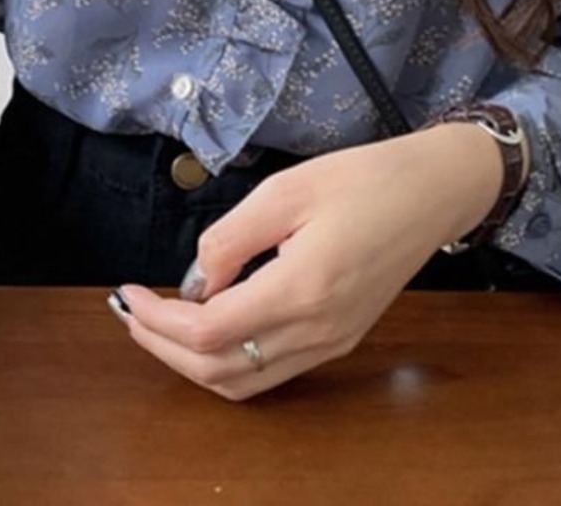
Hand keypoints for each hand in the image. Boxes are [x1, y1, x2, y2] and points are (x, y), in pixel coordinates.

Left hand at [109, 121, 507, 400]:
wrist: (434, 192)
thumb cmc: (364, 178)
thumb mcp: (287, 189)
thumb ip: (232, 237)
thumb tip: (193, 279)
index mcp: (303, 288)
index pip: (208, 330)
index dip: (156, 320)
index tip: (127, 293)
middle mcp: (318, 329)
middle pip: (218, 370)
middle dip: (162, 347)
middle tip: (129, 313)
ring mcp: (332, 341)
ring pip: (244, 382)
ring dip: (191, 361)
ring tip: (157, 323)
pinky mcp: (340, 339)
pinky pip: (271, 371)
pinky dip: (227, 361)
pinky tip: (209, 324)